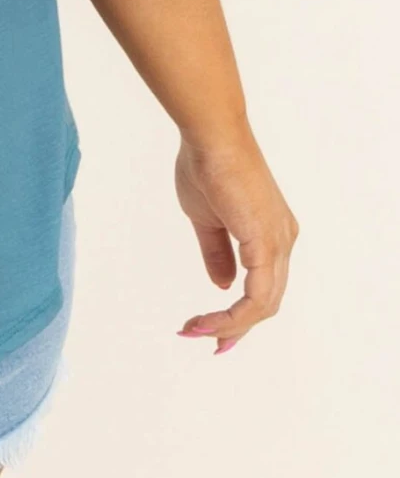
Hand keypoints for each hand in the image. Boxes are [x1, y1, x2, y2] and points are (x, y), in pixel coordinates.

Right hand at [174, 126, 297, 353]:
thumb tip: (223, 285)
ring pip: (264, 305)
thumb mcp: (207, 219)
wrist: (211, 138)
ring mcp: (278, 243)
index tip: (206, 329)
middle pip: (267, 302)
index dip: (238, 314)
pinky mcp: (266, 244)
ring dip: (228, 325)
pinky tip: (207, 321)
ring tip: (194, 330)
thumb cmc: (206, 167)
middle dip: (233, 328)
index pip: (262, 286)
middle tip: (201, 339)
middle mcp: (283, 241)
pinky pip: (257, 296)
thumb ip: (217, 253)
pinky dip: (233, 316)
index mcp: (271, 233)